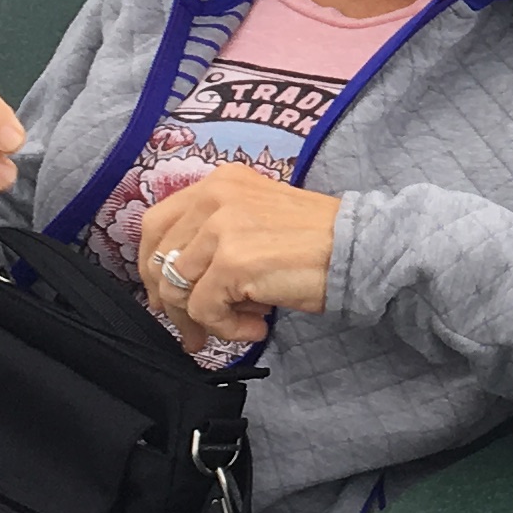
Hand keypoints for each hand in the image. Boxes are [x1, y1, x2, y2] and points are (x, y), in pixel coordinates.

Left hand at [135, 164, 343, 351]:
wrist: (359, 247)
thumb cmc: (315, 241)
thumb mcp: (255, 218)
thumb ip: (214, 235)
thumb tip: (173, 287)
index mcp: (217, 182)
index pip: (156, 224)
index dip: (154, 267)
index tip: (170, 298)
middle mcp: (213, 196)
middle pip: (158, 259)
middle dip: (172, 303)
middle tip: (194, 330)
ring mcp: (221, 228)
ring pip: (177, 290)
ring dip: (206, 320)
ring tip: (243, 324)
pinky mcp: (233, 261)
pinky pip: (204, 310)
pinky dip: (227, 328)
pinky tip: (258, 326)